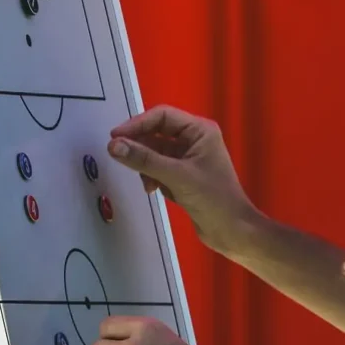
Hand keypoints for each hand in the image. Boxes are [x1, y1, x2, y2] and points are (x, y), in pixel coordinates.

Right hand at [108, 105, 259, 254]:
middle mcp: (194, 139)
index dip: (137, 124)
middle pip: (157, 133)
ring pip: (155, 152)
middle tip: (118, 158)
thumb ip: (144, 159)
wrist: (231, 229)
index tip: (114, 138)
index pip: (162, 115)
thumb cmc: (211, 197)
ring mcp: (189, 157)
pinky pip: (159, 167)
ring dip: (147, 166)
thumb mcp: (176, 176)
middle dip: (140, 147)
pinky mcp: (183, 175)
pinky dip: (153, 176)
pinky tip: (154, 190)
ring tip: (147, 183)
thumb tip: (113, 145)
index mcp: (200, 130)